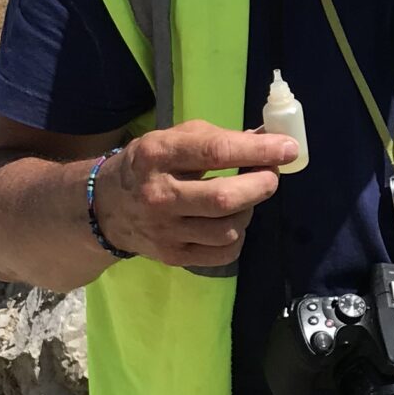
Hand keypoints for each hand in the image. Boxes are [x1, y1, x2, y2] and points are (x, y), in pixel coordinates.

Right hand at [93, 119, 295, 268]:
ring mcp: (165, 230)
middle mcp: (159, 194)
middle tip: (271, 176)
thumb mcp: (175, 139)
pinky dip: (238, 237)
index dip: (258, 151)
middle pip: (224, 198)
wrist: (106, 206)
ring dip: (249, 211)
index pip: (216, 152)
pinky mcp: (172, 256)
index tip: (287, 149)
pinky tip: (233, 222)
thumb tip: (271, 139)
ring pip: (227, 229)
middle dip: (260, 185)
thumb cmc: (150, 164)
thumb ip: (220, 138)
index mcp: (158, 155)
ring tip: (245, 198)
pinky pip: (223, 253)